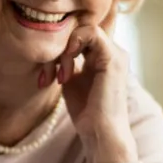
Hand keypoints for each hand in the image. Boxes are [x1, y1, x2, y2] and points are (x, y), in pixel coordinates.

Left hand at [40, 13, 135, 162]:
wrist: (100, 133)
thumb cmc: (87, 112)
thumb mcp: (71, 80)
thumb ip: (67, 62)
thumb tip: (52, 48)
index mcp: (103, 56)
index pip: (79, 34)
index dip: (59, 47)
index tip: (46, 74)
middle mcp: (112, 51)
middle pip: (79, 29)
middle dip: (58, 48)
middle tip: (47, 75)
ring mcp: (115, 53)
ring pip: (83, 29)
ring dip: (64, 49)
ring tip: (59, 77)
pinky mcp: (113, 58)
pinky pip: (91, 33)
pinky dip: (73, 46)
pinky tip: (66, 69)